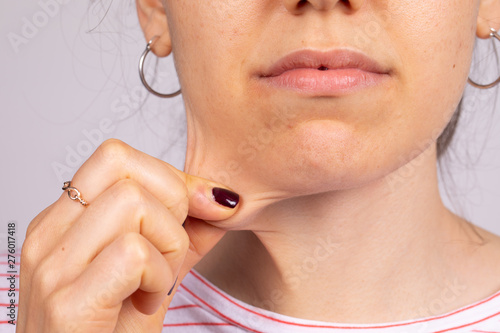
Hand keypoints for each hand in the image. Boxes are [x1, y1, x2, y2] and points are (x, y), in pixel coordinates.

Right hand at [16, 139, 239, 331]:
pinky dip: (159, 276)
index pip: (117, 156)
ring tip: (156, 283)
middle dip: (171, 204)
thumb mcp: (154, 271)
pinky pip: (135, 253)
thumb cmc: (112, 331)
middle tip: (168, 251)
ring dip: (168, 246)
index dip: (170, 178)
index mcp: (63, 221)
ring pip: (135, 204)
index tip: (199, 210)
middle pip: (124, 165)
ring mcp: (52, 267)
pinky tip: (148, 301)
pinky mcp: (68, 303)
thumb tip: (221, 198)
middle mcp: (49, 235)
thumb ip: (184, 231)